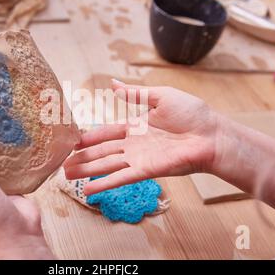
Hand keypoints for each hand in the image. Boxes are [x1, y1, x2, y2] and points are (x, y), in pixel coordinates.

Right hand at [64, 79, 218, 194]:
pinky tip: (88, 190)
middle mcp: (133, 145)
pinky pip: (121, 178)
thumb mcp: (160, 96)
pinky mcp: (146, 171)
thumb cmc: (192, 114)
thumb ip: (135, 94)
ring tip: (67, 177)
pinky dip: (104, 184)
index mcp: (135, 126)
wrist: (212, 134)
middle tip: (62, 165)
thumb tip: (113, 83)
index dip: (89, 138)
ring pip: (106, 165)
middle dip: (81, 159)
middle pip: (101, 152)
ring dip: (86, 171)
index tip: (71, 142)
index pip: (106, 133)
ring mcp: (138, 159)